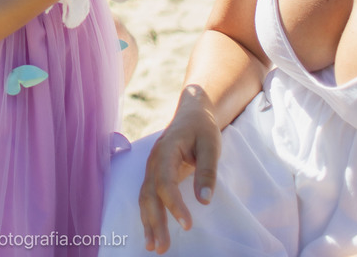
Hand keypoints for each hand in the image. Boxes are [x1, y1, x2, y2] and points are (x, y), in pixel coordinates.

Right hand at [139, 91, 220, 253]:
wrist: (191, 113)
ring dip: (148, 223)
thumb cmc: (202, 128)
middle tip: (162, 247)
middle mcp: (154, 161)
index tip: (187, 225)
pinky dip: (148, 216)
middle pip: (149, 195)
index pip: (164, 182)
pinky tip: (152, 233)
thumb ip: (207, 171)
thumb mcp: (211, 144)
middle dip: (154, 222)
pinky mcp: (155, 175)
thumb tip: (204, 200)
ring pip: (145, 198)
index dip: (174, 204)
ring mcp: (151, 168)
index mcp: (166, 150)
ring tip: (154, 247)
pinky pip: (148, 197)